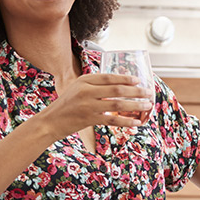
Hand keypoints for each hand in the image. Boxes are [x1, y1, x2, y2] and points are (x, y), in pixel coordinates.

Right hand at [30, 73, 151, 139]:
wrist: (50, 122)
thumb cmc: (66, 105)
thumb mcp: (77, 88)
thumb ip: (94, 85)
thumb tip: (119, 85)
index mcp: (84, 80)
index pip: (108, 77)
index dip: (125, 78)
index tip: (138, 80)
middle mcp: (86, 91)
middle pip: (116, 89)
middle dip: (136, 91)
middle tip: (149, 92)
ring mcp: (87, 106)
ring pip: (117, 104)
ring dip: (135, 105)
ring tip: (147, 106)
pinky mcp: (89, 119)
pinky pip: (112, 120)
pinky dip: (125, 121)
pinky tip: (136, 122)